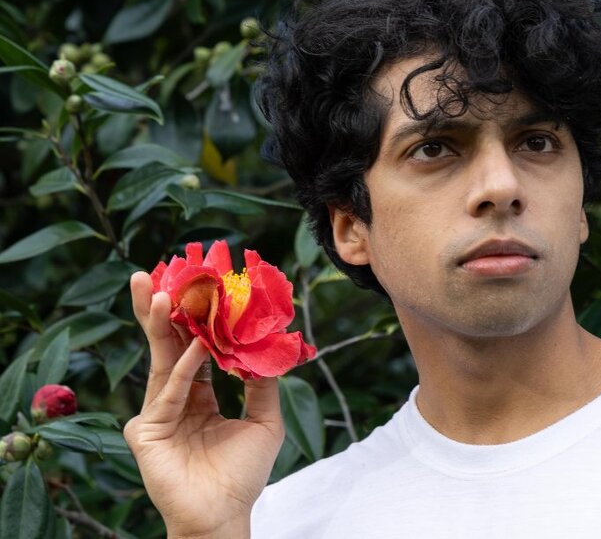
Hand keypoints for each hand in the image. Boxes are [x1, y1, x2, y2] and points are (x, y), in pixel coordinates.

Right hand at [123, 272, 284, 538]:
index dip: (195, 320)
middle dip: (160, 311)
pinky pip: (171, 392)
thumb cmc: (244, 475)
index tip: (197, 288)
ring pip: (161, 361)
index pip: (194, 349)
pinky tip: (198, 346)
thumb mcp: (265, 422)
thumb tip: (268, 346)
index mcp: (200, 397)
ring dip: (160, 324)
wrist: (225, 515)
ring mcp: (157, 415)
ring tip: (160, 290)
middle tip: (152, 273)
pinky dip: (186, 369)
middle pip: (167, 347)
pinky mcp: (145, 431)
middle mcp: (176, 401)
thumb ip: (264, 385)